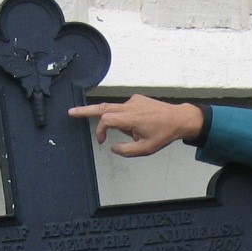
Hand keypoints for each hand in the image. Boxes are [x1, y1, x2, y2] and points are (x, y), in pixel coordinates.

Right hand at [68, 96, 203, 157]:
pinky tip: (141, 126)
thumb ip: (126, 151)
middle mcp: (130, 106)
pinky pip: (124, 109)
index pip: (106, 120)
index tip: (101, 141)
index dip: (99, 131)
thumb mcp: (145, 149)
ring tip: (138, 133)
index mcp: (131, 118)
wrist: (180, 118)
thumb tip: (112, 147)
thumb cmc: (164, 134)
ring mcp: (133, 100)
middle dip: (86, 110)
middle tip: (71, 112)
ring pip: (115, 110)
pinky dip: (126, 119)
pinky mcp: (137, 99)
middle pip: (102, 107)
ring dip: (118, 123)